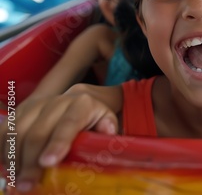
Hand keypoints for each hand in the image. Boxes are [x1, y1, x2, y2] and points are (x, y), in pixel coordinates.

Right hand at [0, 84, 117, 191]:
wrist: (78, 101)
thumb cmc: (94, 119)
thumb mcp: (106, 122)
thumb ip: (107, 128)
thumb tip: (107, 132)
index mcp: (82, 104)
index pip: (69, 123)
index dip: (58, 142)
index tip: (49, 163)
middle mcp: (57, 101)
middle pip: (38, 132)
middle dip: (31, 161)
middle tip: (28, 185)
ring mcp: (36, 105)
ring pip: (17, 132)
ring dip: (14, 159)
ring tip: (17, 181)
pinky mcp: (21, 111)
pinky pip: (4, 131)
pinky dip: (3, 151)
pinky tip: (8, 169)